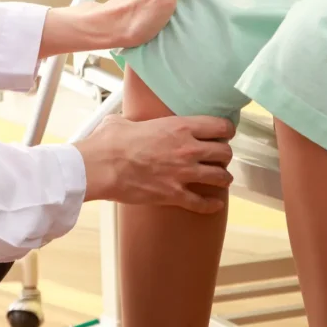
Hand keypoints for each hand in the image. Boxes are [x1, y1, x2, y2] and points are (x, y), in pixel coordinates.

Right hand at [75, 113, 234, 213]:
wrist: (101, 166)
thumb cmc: (109, 142)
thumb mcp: (124, 121)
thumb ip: (134, 122)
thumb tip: (125, 123)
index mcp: (179, 127)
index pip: (220, 126)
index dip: (225, 130)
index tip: (224, 133)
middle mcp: (187, 149)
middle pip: (224, 152)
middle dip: (224, 155)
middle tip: (219, 157)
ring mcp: (183, 173)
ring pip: (220, 177)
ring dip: (223, 178)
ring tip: (221, 179)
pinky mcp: (174, 194)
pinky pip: (203, 203)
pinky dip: (211, 205)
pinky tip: (215, 204)